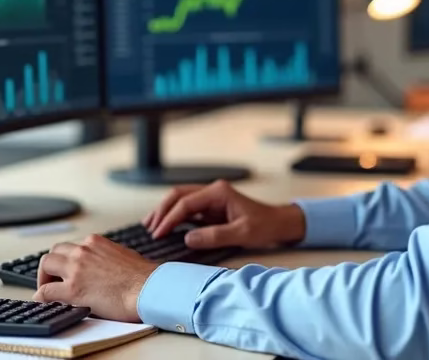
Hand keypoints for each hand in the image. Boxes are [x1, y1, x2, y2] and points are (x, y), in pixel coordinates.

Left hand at [32, 234, 155, 321]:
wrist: (148, 288)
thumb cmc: (143, 276)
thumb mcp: (124, 255)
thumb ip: (107, 257)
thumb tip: (104, 266)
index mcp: (95, 242)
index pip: (72, 246)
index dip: (66, 259)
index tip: (66, 269)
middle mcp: (83, 251)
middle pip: (54, 251)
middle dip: (51, 265)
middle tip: (52, 277)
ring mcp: (76, 269)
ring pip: (46, 264)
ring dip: (44, 276)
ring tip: (47, 288)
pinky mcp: (72, 289)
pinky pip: (46, 290)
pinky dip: (42, 295)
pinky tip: (43, 301)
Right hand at [142, 179, 306, 249]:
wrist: (279, 224)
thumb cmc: (265, 226)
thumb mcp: (242, 234)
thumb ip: (215, 236)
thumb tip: (188, 238)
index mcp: (219, 192)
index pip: (186, 202)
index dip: (169, 218)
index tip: (158, 233)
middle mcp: (212, 191)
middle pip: (178, 195)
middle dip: (161, 211)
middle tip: (150, 229)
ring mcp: (211, 199)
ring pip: (180, 200)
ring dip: (164, 211)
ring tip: (150, 226)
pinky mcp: (211, 209)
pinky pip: (187, 209)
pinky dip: (174, 217)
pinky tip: (164, 227)